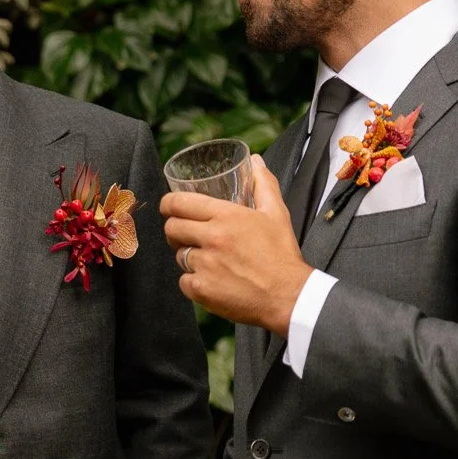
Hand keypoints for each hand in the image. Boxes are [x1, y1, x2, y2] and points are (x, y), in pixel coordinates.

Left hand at [162, 155, 311, 336]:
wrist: (289, 296)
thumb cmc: (282, 255)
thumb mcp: (276, 213)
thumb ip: (263, 184)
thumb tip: (255, 161)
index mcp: (226, 216)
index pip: (179, 203)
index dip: (168, 204)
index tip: (169, 207)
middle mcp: (211, 239)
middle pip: (172, 228)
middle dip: (175, 230)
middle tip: (187, 234)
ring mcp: (204, 265)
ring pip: (179, 256)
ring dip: (189, 257)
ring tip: (209, 260)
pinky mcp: (202, 290)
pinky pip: (184, 281)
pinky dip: (194, 282)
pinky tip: (212, 280)